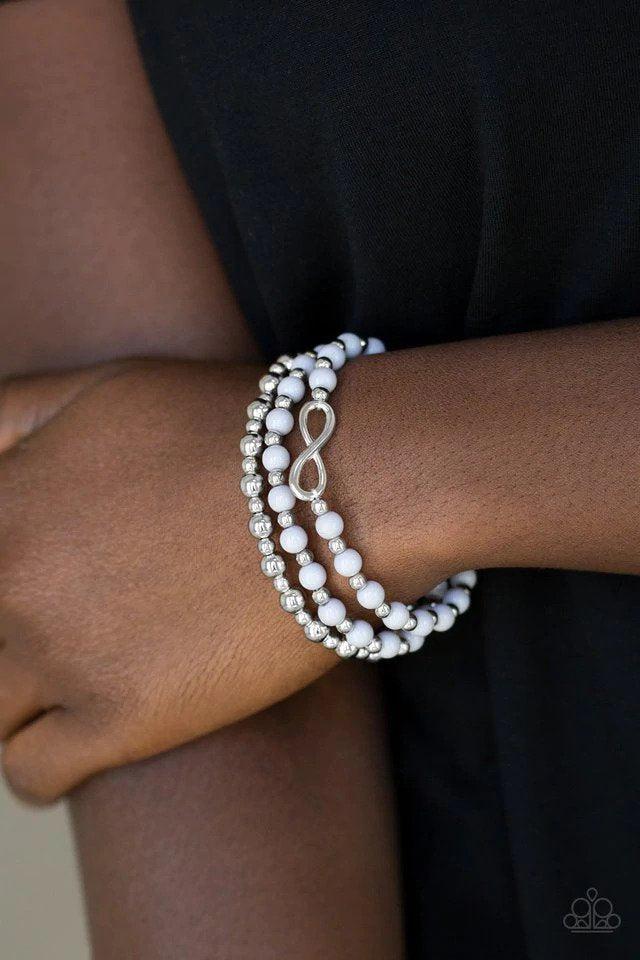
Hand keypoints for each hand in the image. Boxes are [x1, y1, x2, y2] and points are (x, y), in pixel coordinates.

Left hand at [0, 361, 338, 801]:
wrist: (339, 488)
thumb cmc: (226, 428)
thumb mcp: (102, 389)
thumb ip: (11, 419)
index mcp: (2, 505)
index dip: (6, 575)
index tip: (38, 582)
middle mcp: (13, 582)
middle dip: (12, 633)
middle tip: (76, 622)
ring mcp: (62, 657)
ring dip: (18, 700)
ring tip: (68, 681)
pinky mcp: (123, 721)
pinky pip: (30, 773)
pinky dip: (39, 763)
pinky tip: (80, 734)